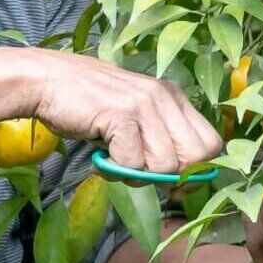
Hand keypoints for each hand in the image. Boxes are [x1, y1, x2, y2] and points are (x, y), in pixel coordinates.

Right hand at [26, 49, 222, 176]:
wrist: (49, 81)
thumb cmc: (90, 105)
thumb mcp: (136, 115)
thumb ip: (159, 140)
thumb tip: (181, 182)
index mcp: (174, 97)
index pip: (212, 144)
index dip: (197, 170)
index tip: (173, 180)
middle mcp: (165, 97)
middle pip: (196, 158)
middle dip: (171, 176)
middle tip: (141, 171)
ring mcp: (144, 105)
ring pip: (164, 166)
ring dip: (137, 175)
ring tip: (114, 159)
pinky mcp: (121, 115)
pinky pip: (132, 164)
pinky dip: (114, 169)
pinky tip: (100, 155)